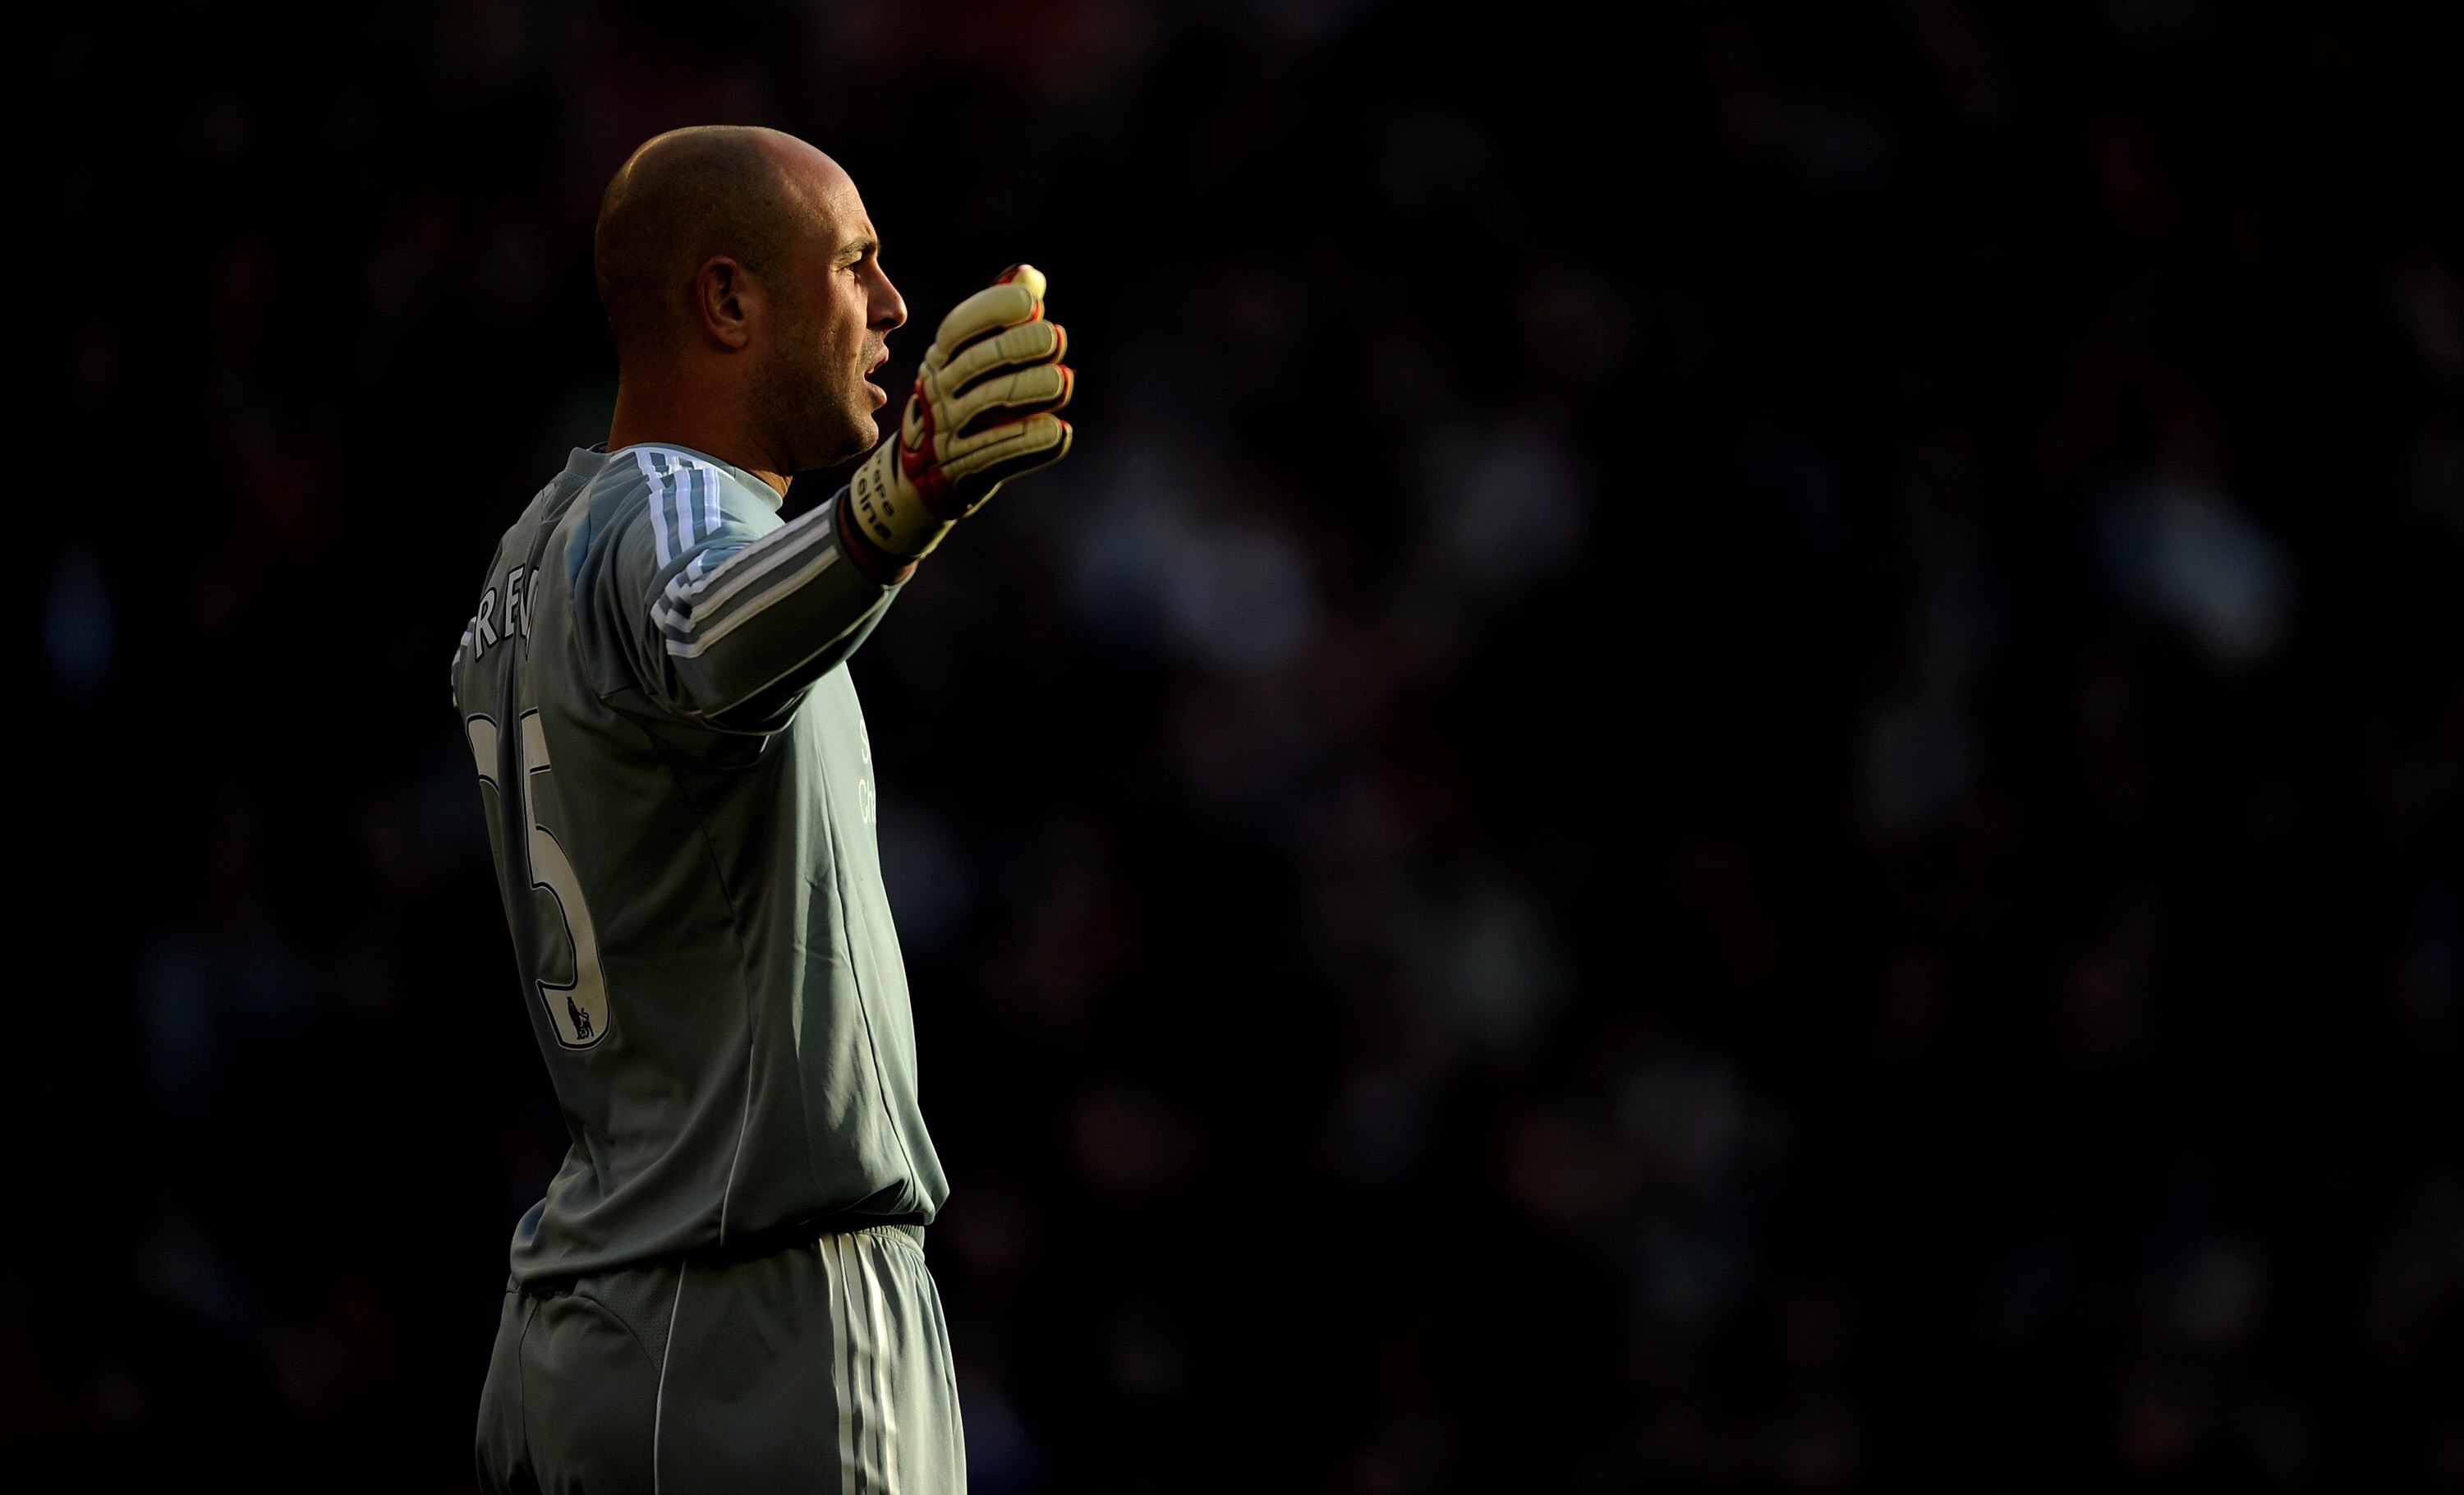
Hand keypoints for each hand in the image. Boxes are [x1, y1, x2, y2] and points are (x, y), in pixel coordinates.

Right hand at [841, 264, 1074, 567]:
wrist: (918, 477)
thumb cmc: (958, 402)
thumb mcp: (968, 358)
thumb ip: (999, 319)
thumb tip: (1030, 274)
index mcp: (940, 358)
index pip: (960, 326)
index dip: (993, 309)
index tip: (1030, 301)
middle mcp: (939, 391)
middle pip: (977, 363)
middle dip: (1018, 347)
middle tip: (1056, 337)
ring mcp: (948, 432)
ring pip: (989, 406)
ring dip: (1030, 390)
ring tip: (1064, 381)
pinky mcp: (964, 470)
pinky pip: (999, 454)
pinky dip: (1030, 444)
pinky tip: (1060, 432)